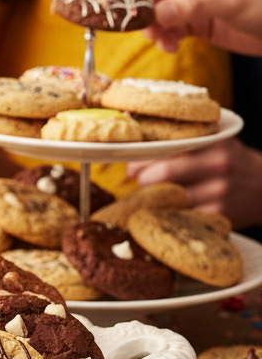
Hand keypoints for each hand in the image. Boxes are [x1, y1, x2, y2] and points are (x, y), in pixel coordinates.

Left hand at [127, 139, 261, 229]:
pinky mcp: (219, 214)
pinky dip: (167, 215)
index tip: (129, 168)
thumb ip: (183, 145)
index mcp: (212, 142)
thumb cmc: (230, 164)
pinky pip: (181, 216)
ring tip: (146, 198)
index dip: (140, 159)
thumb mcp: (214, 145)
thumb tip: (135, 154)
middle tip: (135, 183)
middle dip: (141, 180)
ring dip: (151, 200)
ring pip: (170, 197)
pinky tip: (164, 212)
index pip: (166, 147)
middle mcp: (217, 164)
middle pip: (164, 173)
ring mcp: (219, 190)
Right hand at [133, 0, 261, 54]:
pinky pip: (169, 28)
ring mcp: (192, 0)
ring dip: (155, 28)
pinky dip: (165, 38)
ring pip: (158, 12)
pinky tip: (171, 46)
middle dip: (146, 12)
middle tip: (140, 29)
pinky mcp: (195, 20)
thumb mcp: (229, 2)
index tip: (123, 7)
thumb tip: (156, 14)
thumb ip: (191, 6)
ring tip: (160, 41)